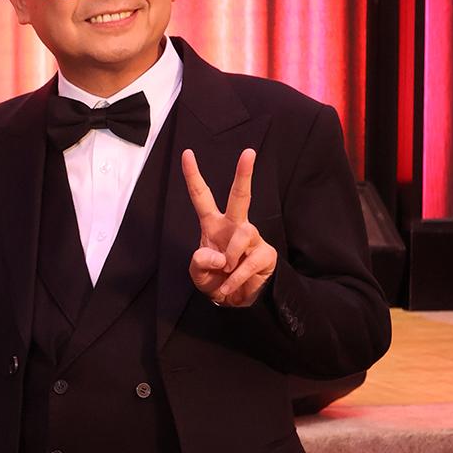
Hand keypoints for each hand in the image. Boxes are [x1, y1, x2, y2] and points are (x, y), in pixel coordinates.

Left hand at [181, 146, 277, 307]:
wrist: (235, 301)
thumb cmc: (215, 280)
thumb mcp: (197, 273)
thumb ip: (200, 262)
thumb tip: (220, 257)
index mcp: (213, 224)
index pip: (202, 196)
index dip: (193, 175)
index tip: (187, 153)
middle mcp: (234, 225)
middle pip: (240, 196)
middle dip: (244, 174)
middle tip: (248, 152)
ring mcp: (252, 237)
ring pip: (241, 236)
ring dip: (229, 259)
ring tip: (225, 274)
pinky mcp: (265, 254)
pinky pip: (248, 263)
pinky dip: (235, 279)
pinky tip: (230, 287)